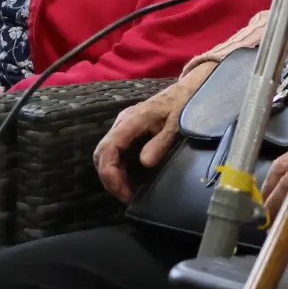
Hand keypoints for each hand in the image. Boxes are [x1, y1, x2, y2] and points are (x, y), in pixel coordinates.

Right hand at [93, 65, 212, 201]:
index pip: (107, 149)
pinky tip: (131, 181)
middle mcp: (122, 123)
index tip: (124, 193)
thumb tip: (145, 163)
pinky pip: (115, 152)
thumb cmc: (183, 105)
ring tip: (129, 193)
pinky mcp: (127, 132)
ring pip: (105, 154)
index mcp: (132, 120)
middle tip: (127, 197)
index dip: (110, 174)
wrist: (186, 90)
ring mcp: (123, 127)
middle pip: (101, 154)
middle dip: (110, 179)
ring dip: (113, 176)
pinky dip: (119, 169)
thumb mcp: (177, 125)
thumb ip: (161, 142)